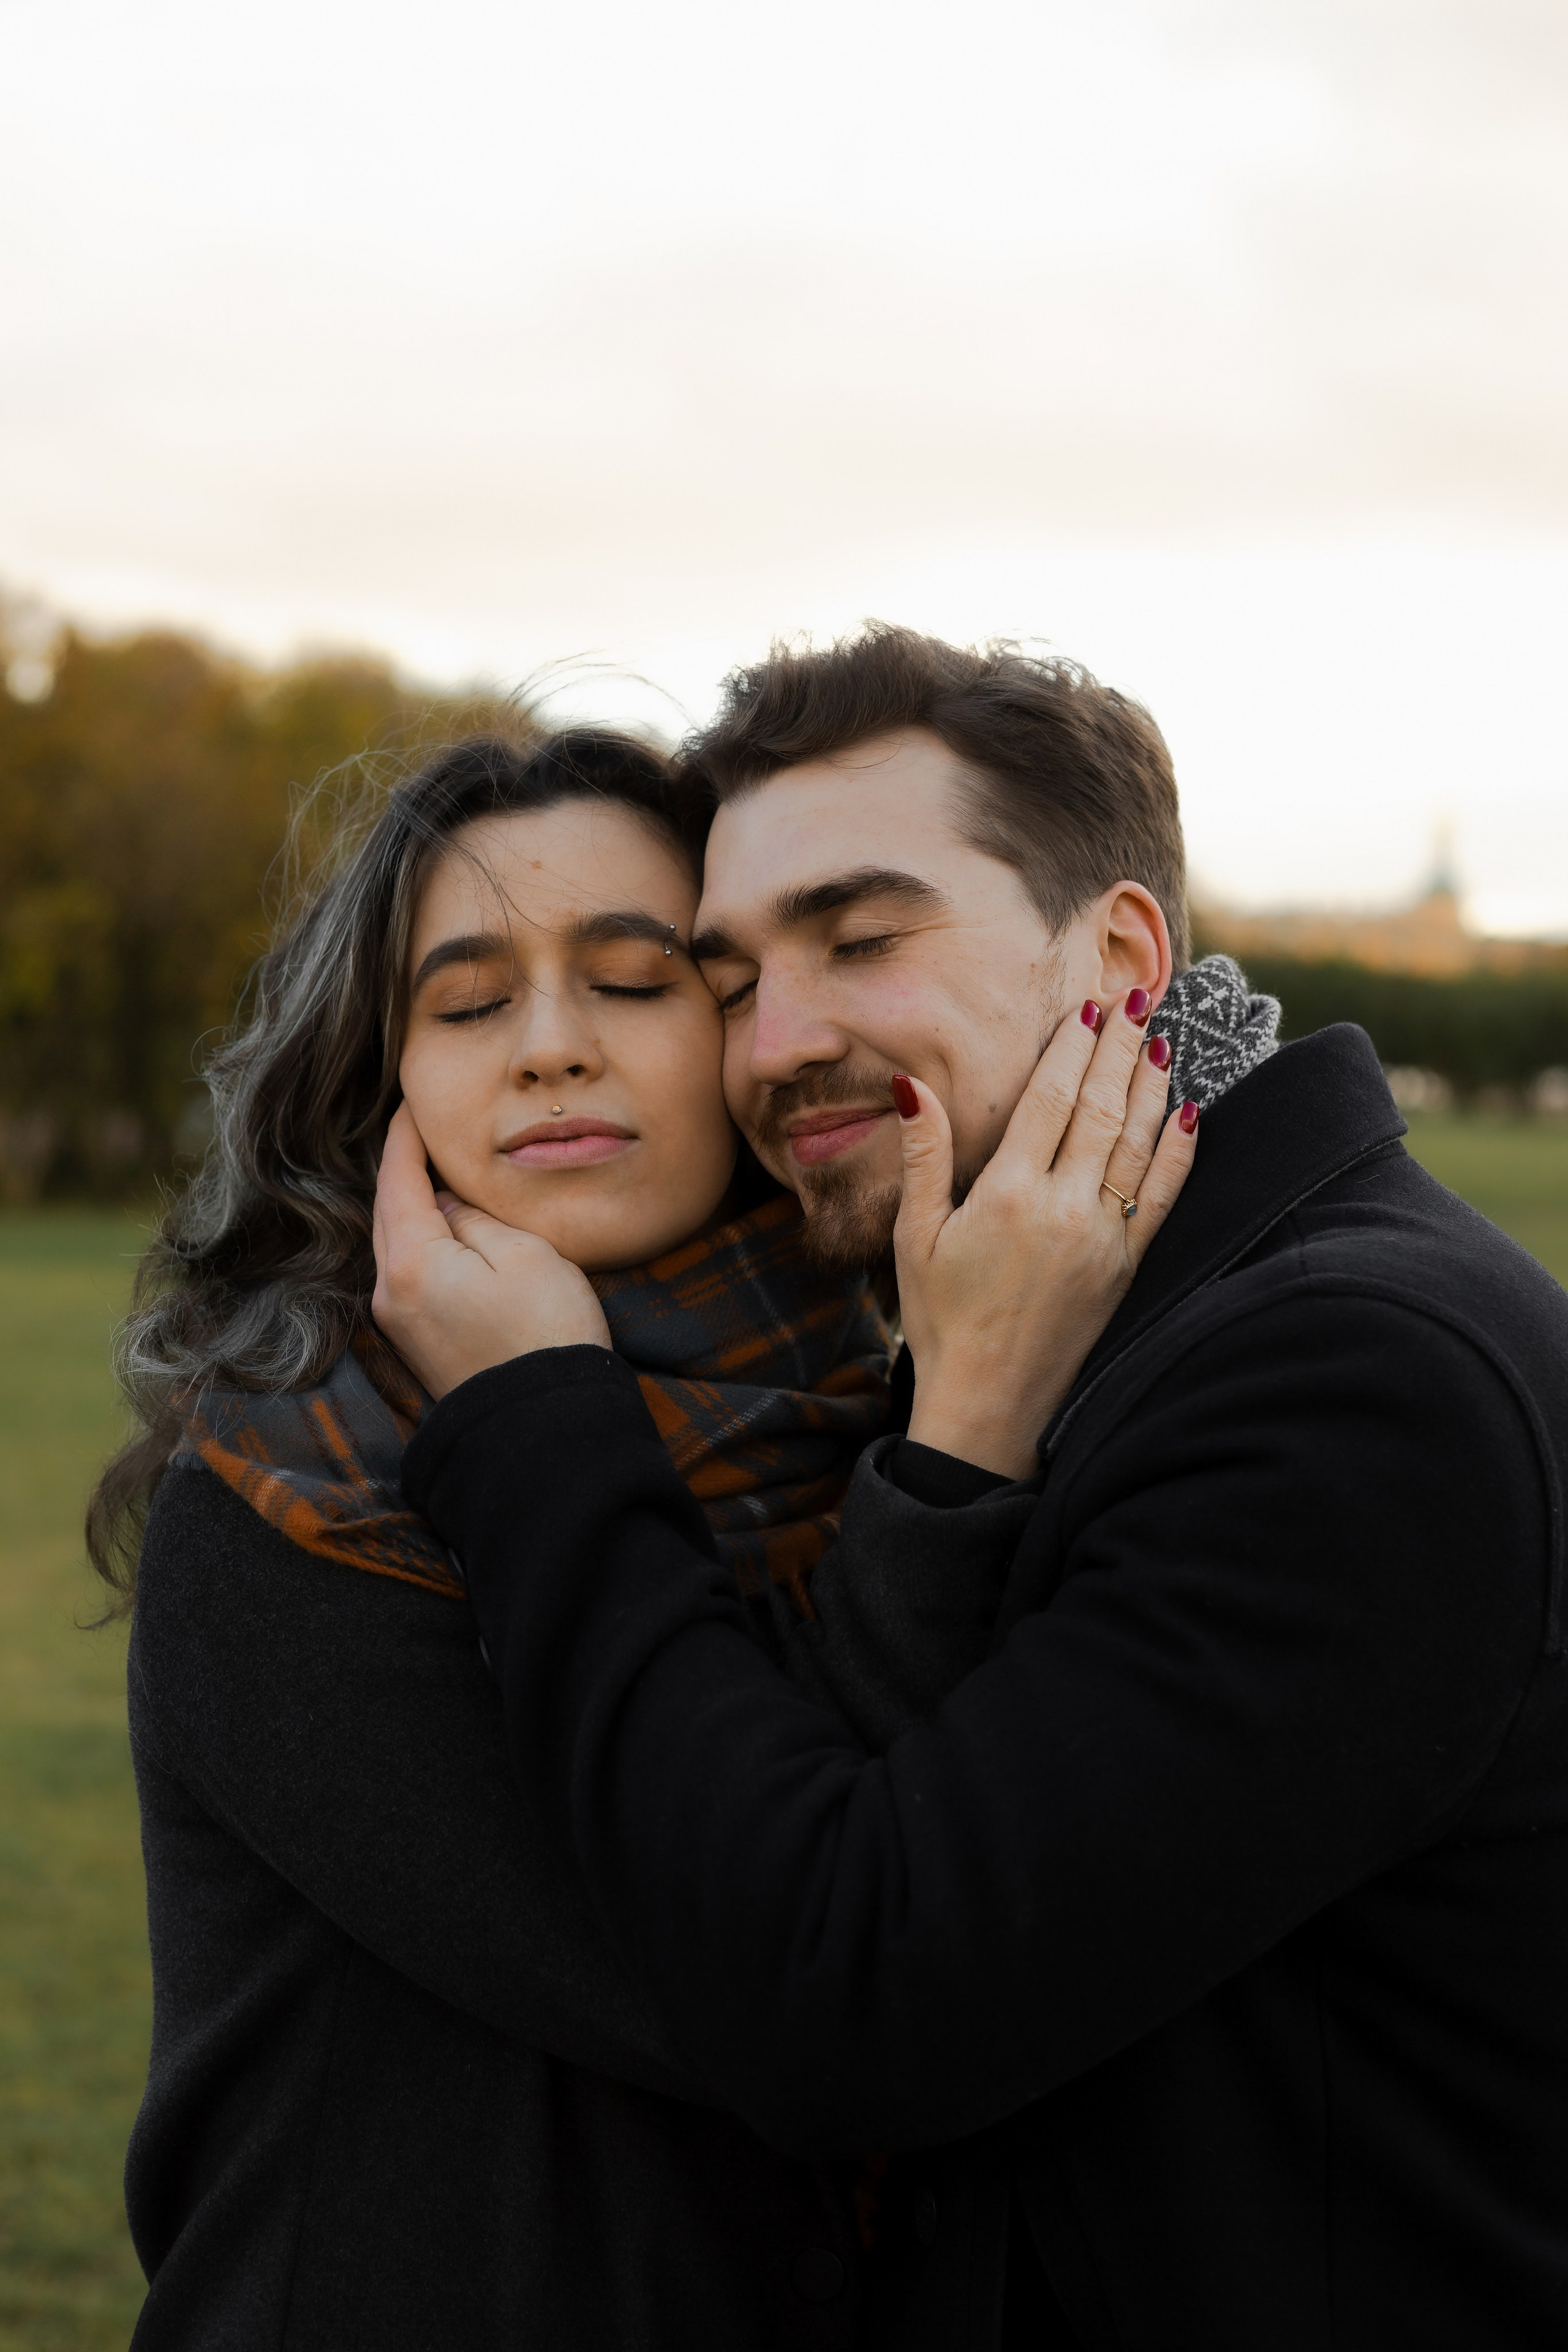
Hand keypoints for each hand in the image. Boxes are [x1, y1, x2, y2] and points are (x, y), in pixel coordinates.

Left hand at [371, 1102, 610, 1399]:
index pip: (397, 1179)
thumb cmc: (546, 1334)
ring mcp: (401, 1322)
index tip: (410, 1103)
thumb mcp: (524, 1255)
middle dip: (400, 1169)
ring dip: (411, 1206)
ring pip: (396, 1244)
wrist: (546, 1430)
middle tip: (421, 1131)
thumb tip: (449, 1205)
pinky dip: (420, 1241)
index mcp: (412, 1261)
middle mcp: (391, 1292)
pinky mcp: (419, 1344)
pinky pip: (410, 1274)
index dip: (404, 1137)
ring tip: (436, 1173)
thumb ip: (477, 1219)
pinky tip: (445, 1228)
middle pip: (387, 1212)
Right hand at [895, 994, 1197, 1477]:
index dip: (1072, 1050)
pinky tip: (1190, 1111)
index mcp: (1007, 1196)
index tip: (1089, 1009)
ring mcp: (1103, 1239)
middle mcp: (1063, 1210)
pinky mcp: (1127, 1267)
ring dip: (1153, 1084)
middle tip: (1137, 999)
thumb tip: (913, 1086)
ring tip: (1163, 1036)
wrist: (988, 1407)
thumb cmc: (942, 1322)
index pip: (1050, 1100)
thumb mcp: (916, 1238)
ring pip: (1139, 1143)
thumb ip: (925, 1157)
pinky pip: (1162, 1196)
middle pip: (1102, 1108)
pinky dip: (1179, 1150)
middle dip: (1120, 1049)